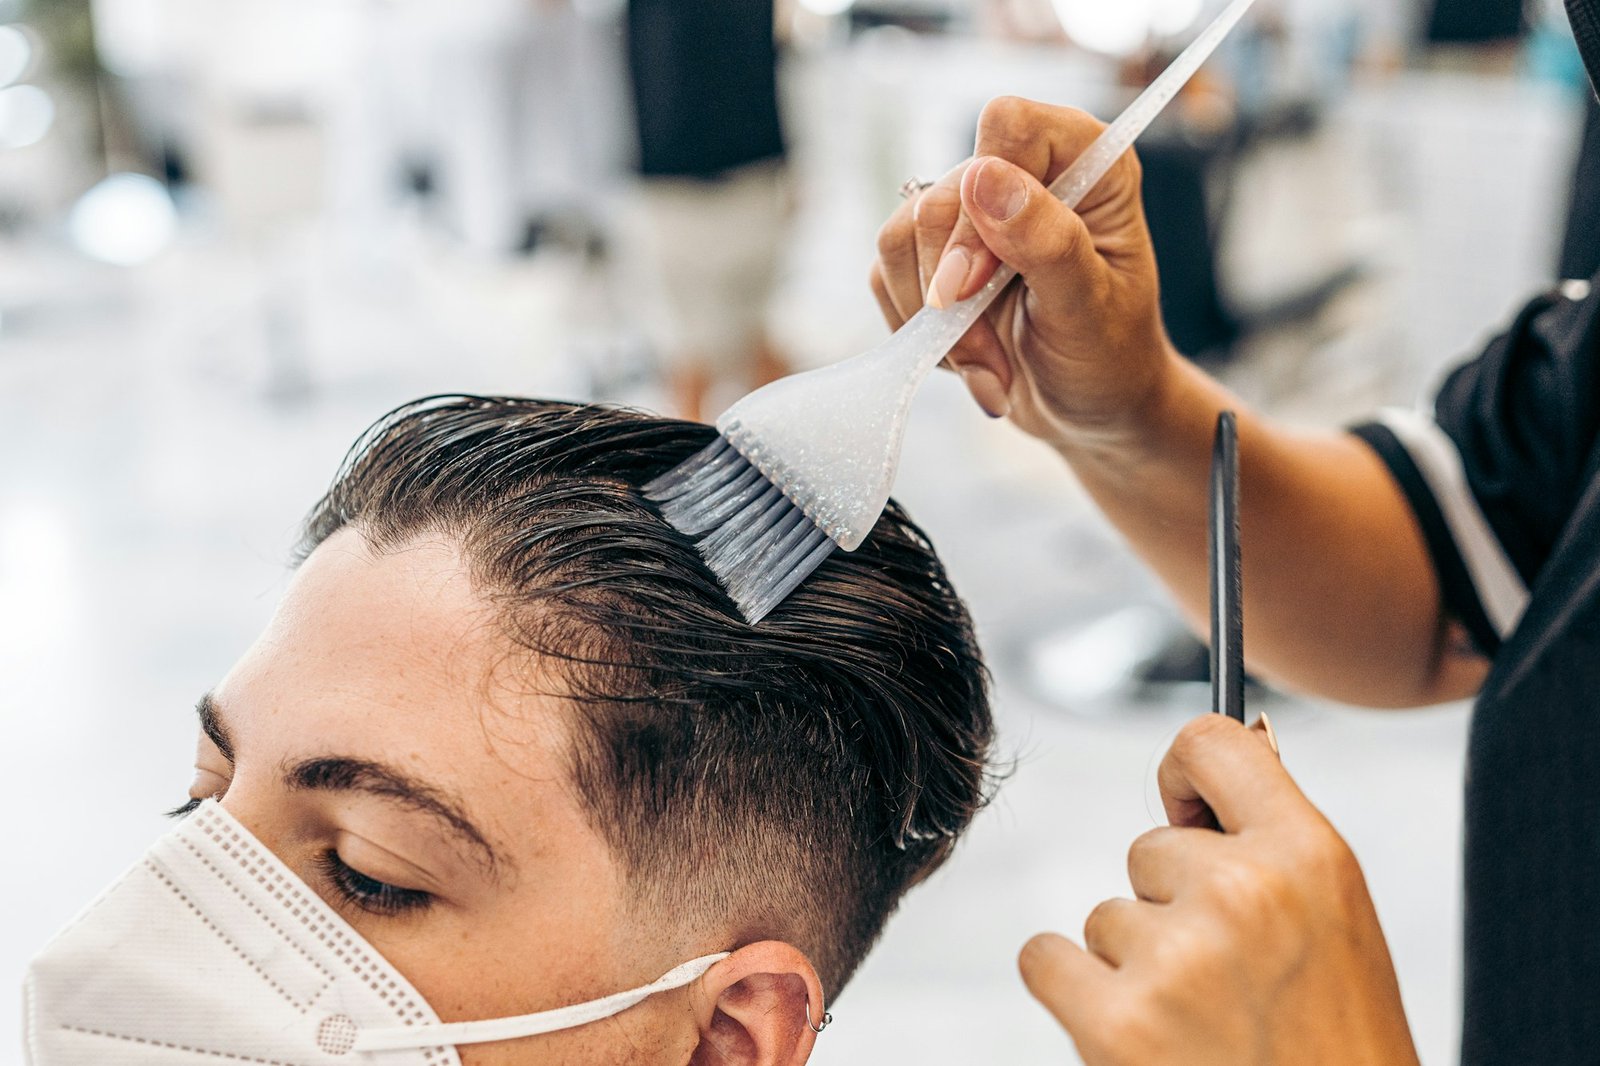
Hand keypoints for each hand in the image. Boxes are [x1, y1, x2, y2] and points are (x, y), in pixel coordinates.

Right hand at [868, 96, 1172, 446]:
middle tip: (989, 355)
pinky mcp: (932, 256)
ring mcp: (971, 214)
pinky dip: (922, 334)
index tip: (980, 282)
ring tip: (990, 366)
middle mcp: (1024, 174)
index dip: (980, 199)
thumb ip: (1045, 241)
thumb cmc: (1111, 356)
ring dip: (938, 324)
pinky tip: (971, 360)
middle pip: (941, 196)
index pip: (1007, 128)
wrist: (1090, 408)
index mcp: (1084, 162)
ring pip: (902, 237)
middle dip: (955, 292)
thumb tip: (982, 180)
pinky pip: (886, 276)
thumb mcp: (1090, 307)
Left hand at [1019, 715, 1420, 1065]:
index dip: (1186, 776)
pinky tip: (1135, 1037)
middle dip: (1172, 908)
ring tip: (1203, 1028)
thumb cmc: (1337, 1054)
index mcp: (1310, 858)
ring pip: (1105, 915)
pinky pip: (1045, 957)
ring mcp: (1175, 957)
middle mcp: (1243, 892)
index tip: (1187, 812)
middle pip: (1147, 850)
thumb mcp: (1339, 930)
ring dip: (1135, 966)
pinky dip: (1073, 994)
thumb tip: (1212, 769)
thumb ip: (1275, 848)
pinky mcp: (1115, 1020)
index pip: (1212, 743)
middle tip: (1230, 984)